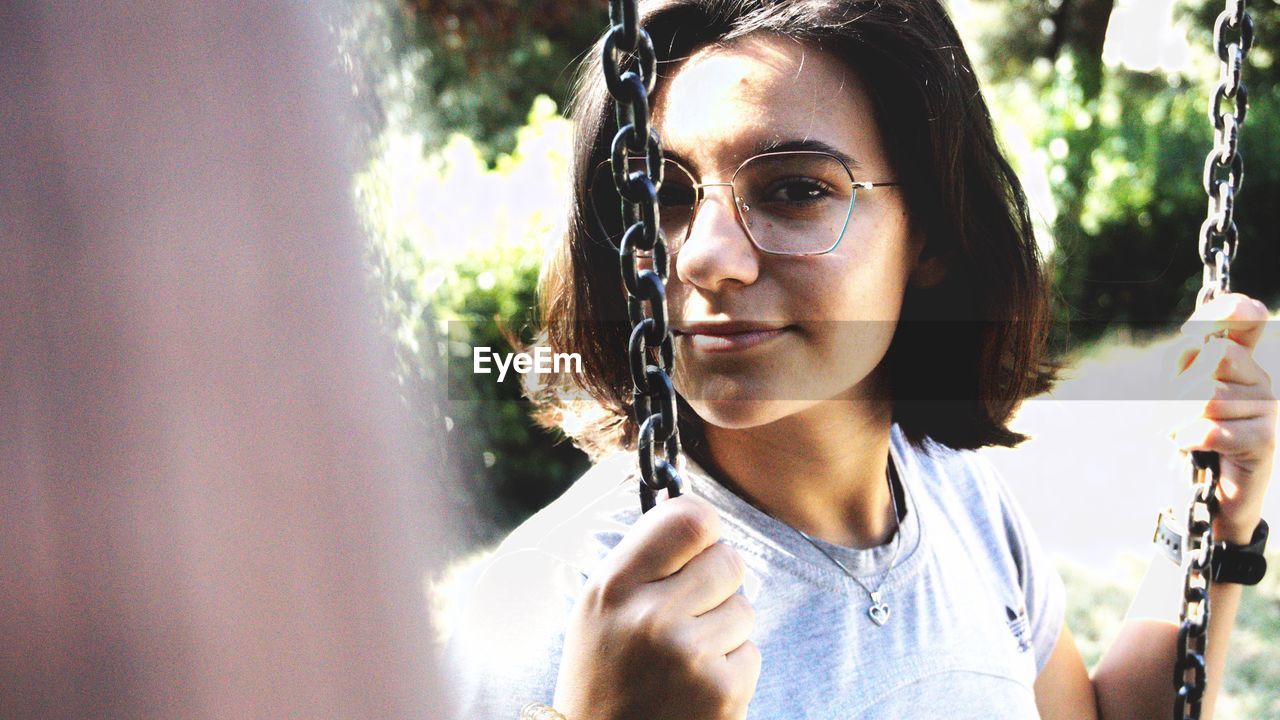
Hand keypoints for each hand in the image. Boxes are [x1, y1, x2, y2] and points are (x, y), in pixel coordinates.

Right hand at [553, 494, 759, 719]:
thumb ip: (645, 561)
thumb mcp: (600, 610)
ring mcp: (688, 656)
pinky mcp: (722, 693)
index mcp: (613, 588)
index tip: (698, 544)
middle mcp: (650, 618)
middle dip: (718, 583)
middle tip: (689, 613)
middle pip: (728, 560)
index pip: (689, 519)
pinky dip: (731, 669)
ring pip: (744, 608)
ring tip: (684, 659)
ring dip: (725, 630)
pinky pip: (751, 653)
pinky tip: (695, 689)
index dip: (704, 528)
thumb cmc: (605, 675)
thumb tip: (700, 516)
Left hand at [1170, 292, 1276, 542]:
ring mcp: (1267, 409)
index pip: (1245, 320)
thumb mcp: (1177, 392)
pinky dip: (1190, 439)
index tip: (1205, 323)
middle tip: (1178, 411)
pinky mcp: (1264, 440)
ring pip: (1207, 396)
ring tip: (1188, 433)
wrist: (1209, 494)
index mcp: (1240, 361)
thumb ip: (1184, 359)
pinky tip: (1192, 447)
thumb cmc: (1190, 436)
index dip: (1228, 311)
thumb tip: (1195, 337)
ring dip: (1182, 419)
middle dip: (1182, 384)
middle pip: (1217, 356)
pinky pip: (1211, 428)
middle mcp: (1260, 379)